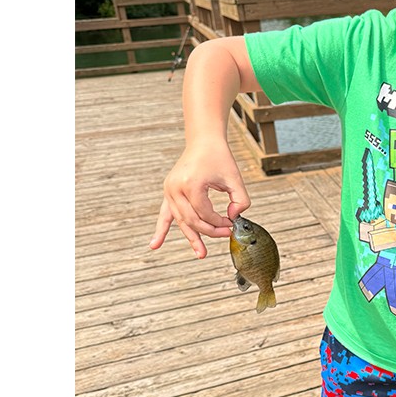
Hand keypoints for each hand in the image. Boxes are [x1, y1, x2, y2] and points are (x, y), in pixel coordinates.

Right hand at [148, 140, 250, 258]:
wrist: (203, 142)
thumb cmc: (219, 158)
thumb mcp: (235, 178)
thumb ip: (241, 199)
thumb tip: (234, 217)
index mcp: (191, 184)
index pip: (205, 213)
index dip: (220, 222)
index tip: (232, 222)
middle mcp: (176, 188)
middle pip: (192, 220)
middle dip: (210, 230)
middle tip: (226, 234)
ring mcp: (169, 191)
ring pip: (181, 221)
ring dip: (191, 238)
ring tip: (201, 254)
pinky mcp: (168, 192)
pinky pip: (164, 215)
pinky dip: (161, 230)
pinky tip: (154, 245)